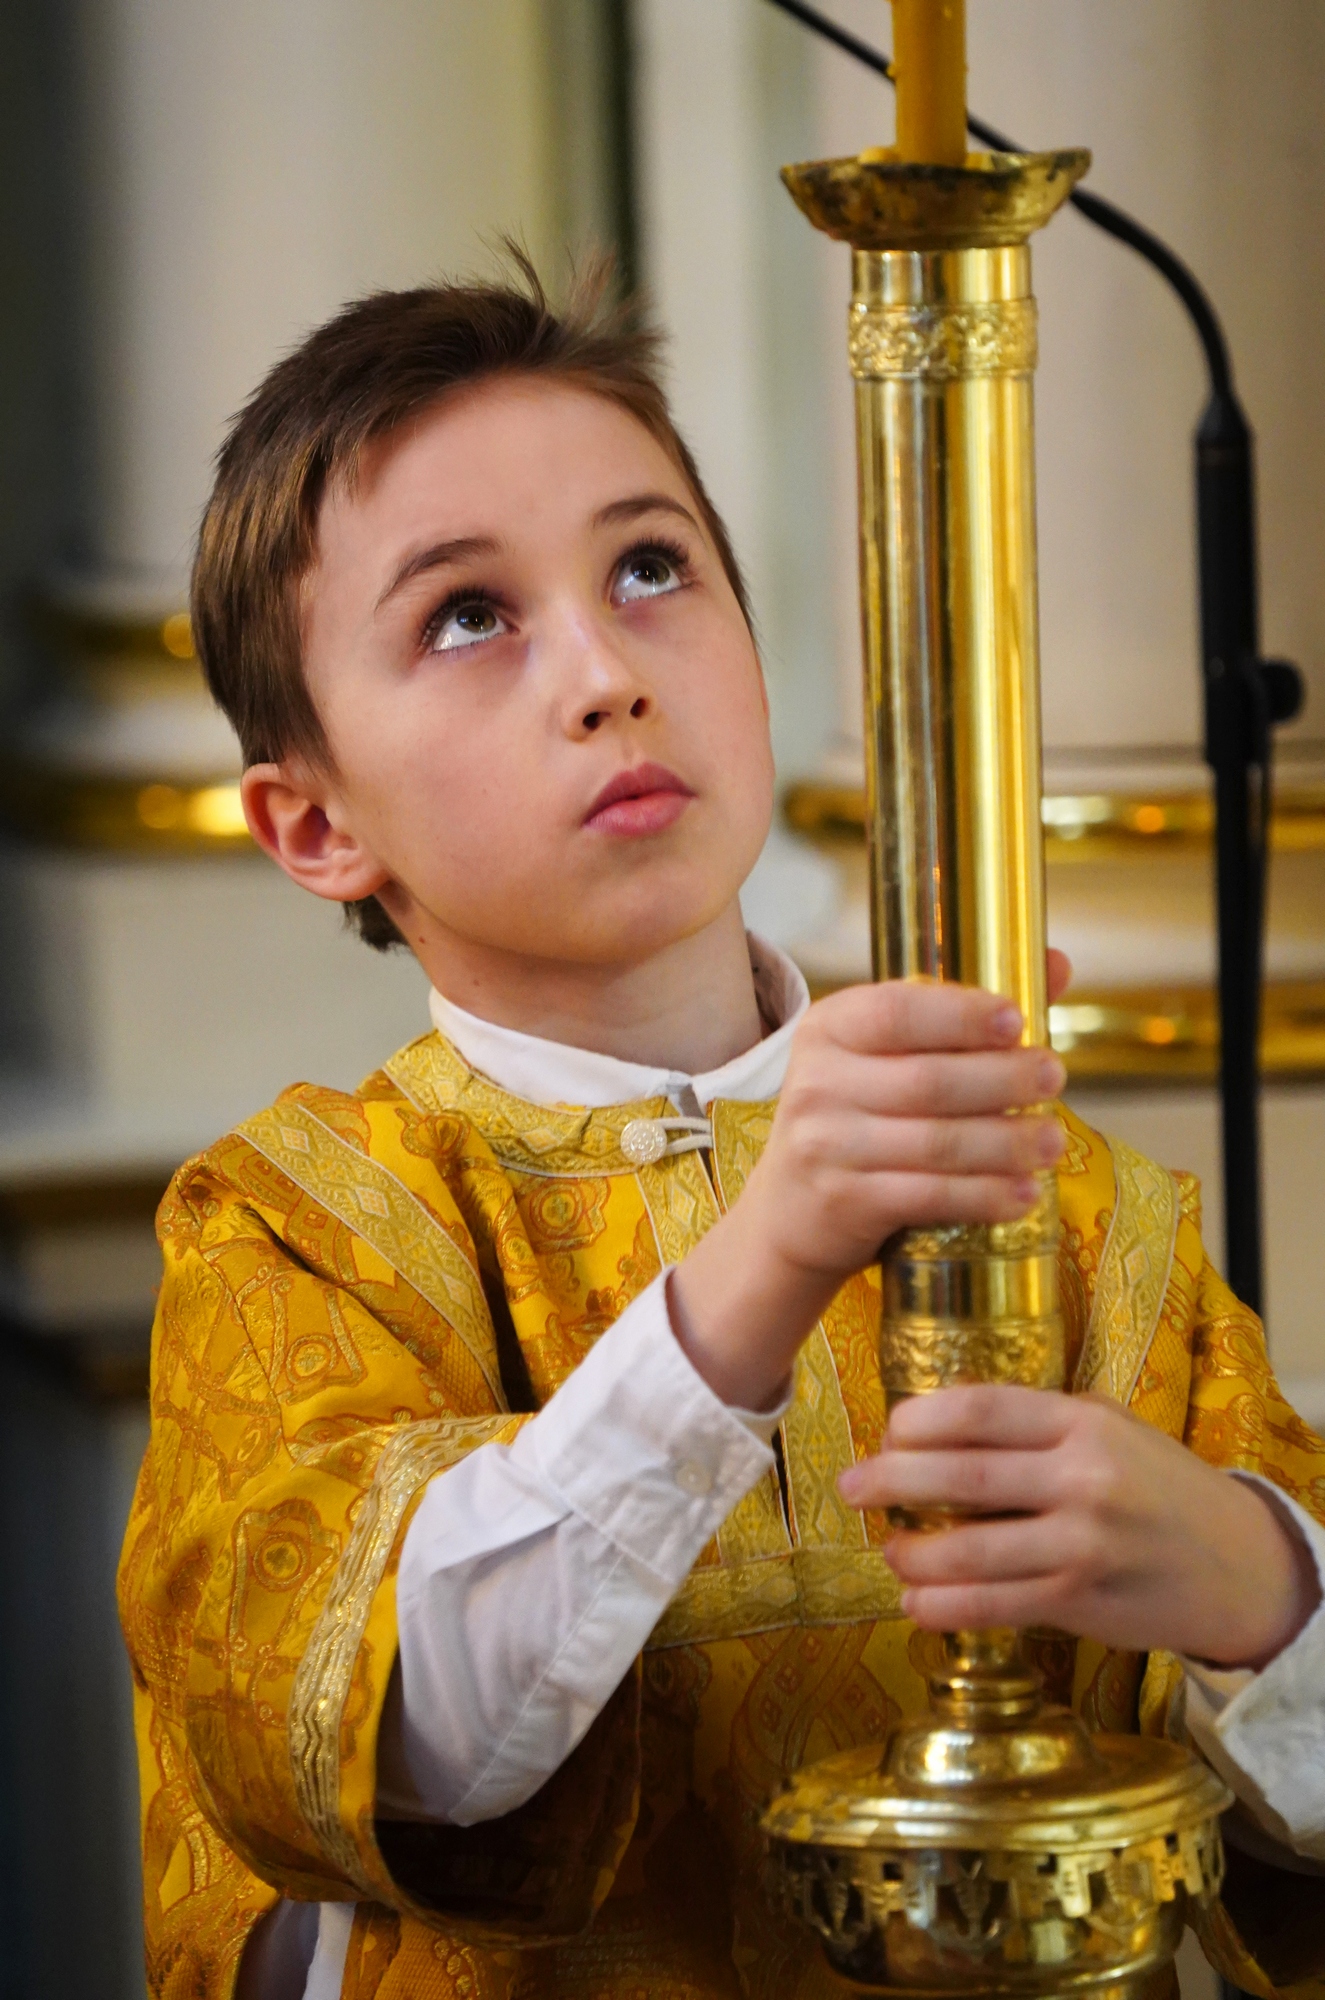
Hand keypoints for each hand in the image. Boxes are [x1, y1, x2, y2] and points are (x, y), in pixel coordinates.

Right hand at [669, 974, 1066, 1411]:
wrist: (788, 1215)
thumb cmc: (853, 1122)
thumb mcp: (882, 1059)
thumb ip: (960, 1017)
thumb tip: (1057, 966)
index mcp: (830, 1030)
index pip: (896, 1011)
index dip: (960, 1015)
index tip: (1016, 1020)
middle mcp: (819, 1083)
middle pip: (928, 1079)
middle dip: (1002, 1079)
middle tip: (1053, 1078)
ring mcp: (827, 1145)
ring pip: (936, 1142)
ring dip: (1005, 1143)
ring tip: (1052, 1142)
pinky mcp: (844, 1201)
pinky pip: (929, 1195)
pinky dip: (983, 1195)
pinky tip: (1022, 1193)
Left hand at [839, 1384, 1321, 1668]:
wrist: (1237, 1565)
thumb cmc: (1157, 1485)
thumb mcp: (1108, 1428)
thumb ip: (1034, 1423)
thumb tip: (935, 1423)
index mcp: (1081, 1423)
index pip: (979, 1410)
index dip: (918, 1421)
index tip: (890, 1431)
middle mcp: (1080, 1480)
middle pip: (960, 1476)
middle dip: (889, 1481)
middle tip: (851, 1488)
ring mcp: (1079, 1545)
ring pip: (967, 1551)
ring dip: (910, 1554)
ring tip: (888, 1551)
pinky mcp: (1077, 1601)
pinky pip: (991, 1606)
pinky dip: (941, 1606)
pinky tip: (915, 1601)